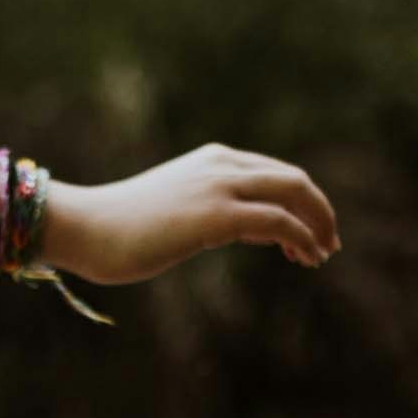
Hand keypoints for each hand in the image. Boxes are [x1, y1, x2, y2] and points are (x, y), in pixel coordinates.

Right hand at [49, 146, 338, 286]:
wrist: (87, 227)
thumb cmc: (124, 227)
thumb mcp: (180, 212)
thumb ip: (219, 214)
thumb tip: (257, 231)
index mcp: (213, 160)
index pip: (275, 173)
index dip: (301, 201)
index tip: (311, 232)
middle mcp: (222, 165)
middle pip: (294, 180)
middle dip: (320, 211)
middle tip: (330, 243)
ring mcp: (220, 187)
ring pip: (293, 194)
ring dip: (316, 225)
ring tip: (321, 255)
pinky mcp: (216, 215)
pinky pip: (278, 221)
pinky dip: (301, 238)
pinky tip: (306, 257)